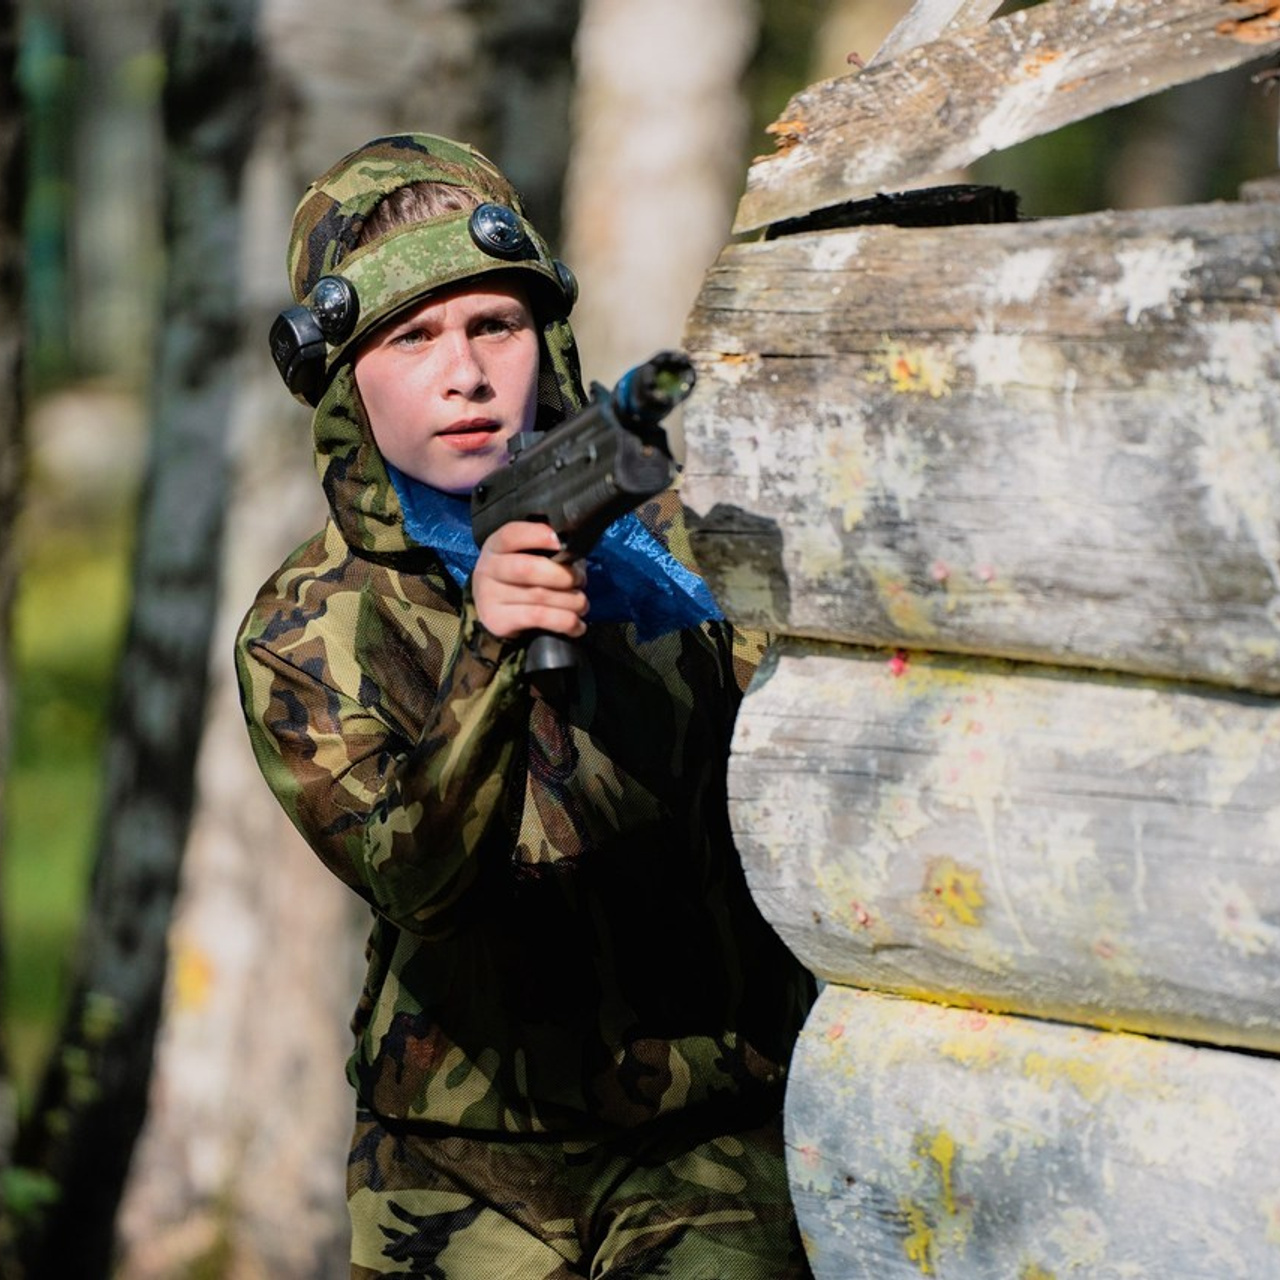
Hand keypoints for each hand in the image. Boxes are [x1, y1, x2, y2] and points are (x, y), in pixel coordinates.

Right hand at [473, 521, 588, 640]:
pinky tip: (576, 624)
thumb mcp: (528, 556)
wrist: (498, 612)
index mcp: (496, 546)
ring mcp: (490, 596)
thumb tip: (575, 549)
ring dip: (570, 601)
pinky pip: (539, 618)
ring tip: (582, 604)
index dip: (538, 536)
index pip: (512, 535)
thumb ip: (547, 549)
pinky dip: (565, 621)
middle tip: (579, 581)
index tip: (561, 542)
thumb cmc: (523, 578)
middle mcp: (488, 569)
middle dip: (562, 575)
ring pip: (539, 596)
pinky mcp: (498, 620)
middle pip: (527, 568)